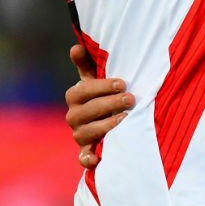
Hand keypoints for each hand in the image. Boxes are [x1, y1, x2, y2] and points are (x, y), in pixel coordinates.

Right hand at [65, 44, 132, 168]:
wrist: (109, 119)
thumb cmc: (104, 94)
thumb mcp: (97, 78)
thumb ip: (88, 63)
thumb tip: (77, 46)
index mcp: (75, 96)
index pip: (83, 90)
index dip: (102, 86)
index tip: (123, 83)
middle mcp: (73, 116)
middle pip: (86, 111)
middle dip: (110, 104)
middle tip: (131, 99)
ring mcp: (79, 134)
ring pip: (86, 132)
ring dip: (106, 126)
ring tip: (126, 119)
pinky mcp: (87, 151)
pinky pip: (83, 158)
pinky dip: (88, 159)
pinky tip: (97, 158)